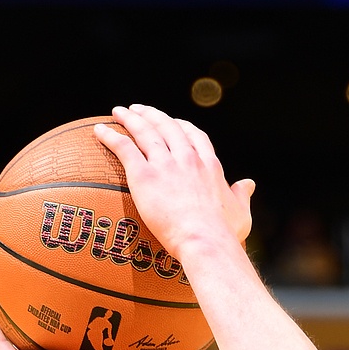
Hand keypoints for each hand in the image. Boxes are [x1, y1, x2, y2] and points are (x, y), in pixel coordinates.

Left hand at [96, 104, 254, 258]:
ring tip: (119, 112)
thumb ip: (242, 195)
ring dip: (131, 118)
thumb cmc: (223, 234)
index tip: (172, 122)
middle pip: (167, 127)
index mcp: (209, 165)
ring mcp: (166, 164)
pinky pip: (124, 148)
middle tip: (140, 109)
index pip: (194, 136)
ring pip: (145, 131)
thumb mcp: (240, 212)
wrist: (205, 240)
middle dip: (153, 115)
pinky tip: (99, 130)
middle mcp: (187, 158)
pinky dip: (111, 136)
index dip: (181, 126)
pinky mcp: (145, 175)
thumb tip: (249, 183)